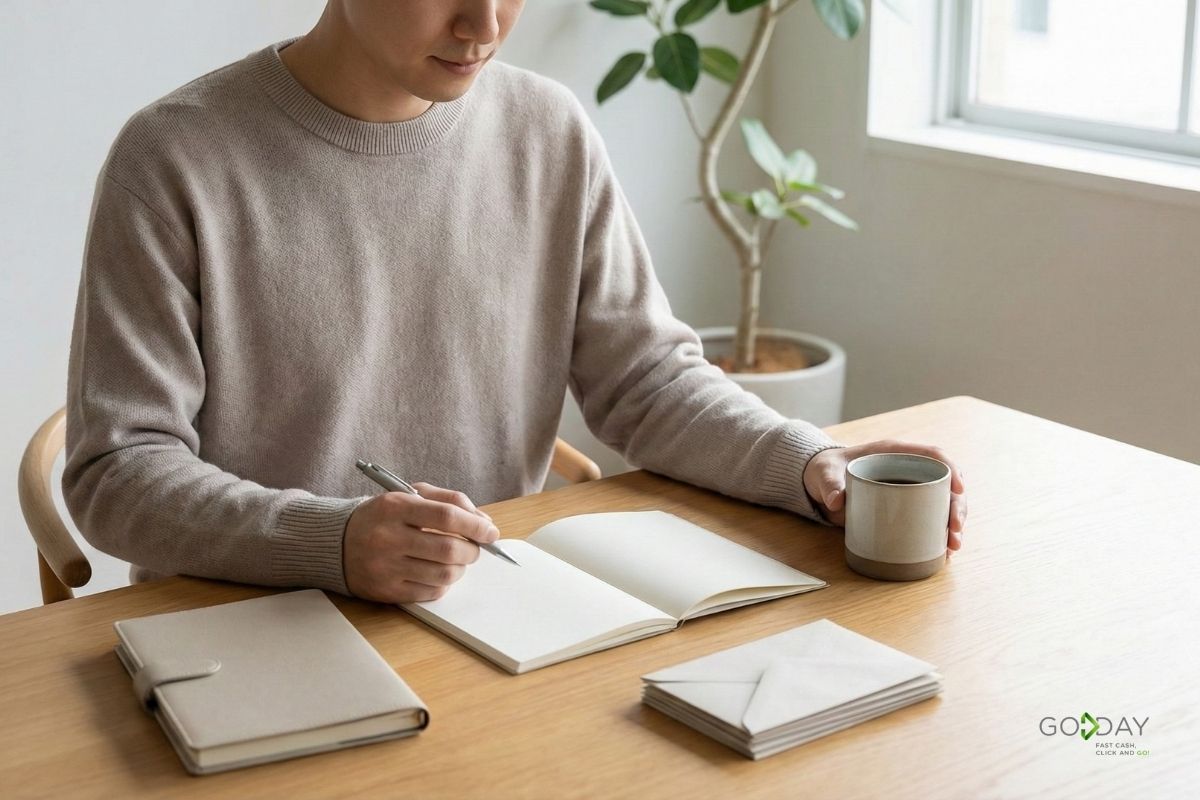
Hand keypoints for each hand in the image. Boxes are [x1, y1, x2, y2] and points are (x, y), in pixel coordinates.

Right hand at [343, 482, 497, 602]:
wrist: (336, 543)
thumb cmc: (382, 517)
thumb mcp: (410, 495)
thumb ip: (449, 501)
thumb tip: (484, 521)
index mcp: (395, 507)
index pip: (447, 516)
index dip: (476, 525)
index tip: (490, 531)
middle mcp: (388, 538)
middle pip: (449, 549)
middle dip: (473, 550)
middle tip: (474, 548)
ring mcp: (386, 567)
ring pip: (444, 575)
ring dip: (460, 568)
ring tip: (456, 560)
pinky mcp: (386, 591)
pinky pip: (430, 593)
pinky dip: (442, 584)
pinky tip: (435, 572)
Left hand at [802, 441, 967, 554]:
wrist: (817, 483)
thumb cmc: (825, 470)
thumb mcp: (824, 473)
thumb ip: (829, 484)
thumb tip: (837, 502)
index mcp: (894, 453)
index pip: (933, 455)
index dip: (951, 469)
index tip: (959, 488)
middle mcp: (907, 471)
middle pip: (944, 485)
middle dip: (956, 507)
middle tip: (955, 531)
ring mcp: (908, 491)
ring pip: (941, 505)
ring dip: (952, 525)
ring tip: (953, 547)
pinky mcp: (903, 510)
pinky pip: (928, 520)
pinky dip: (938, 536)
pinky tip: (944, 553)